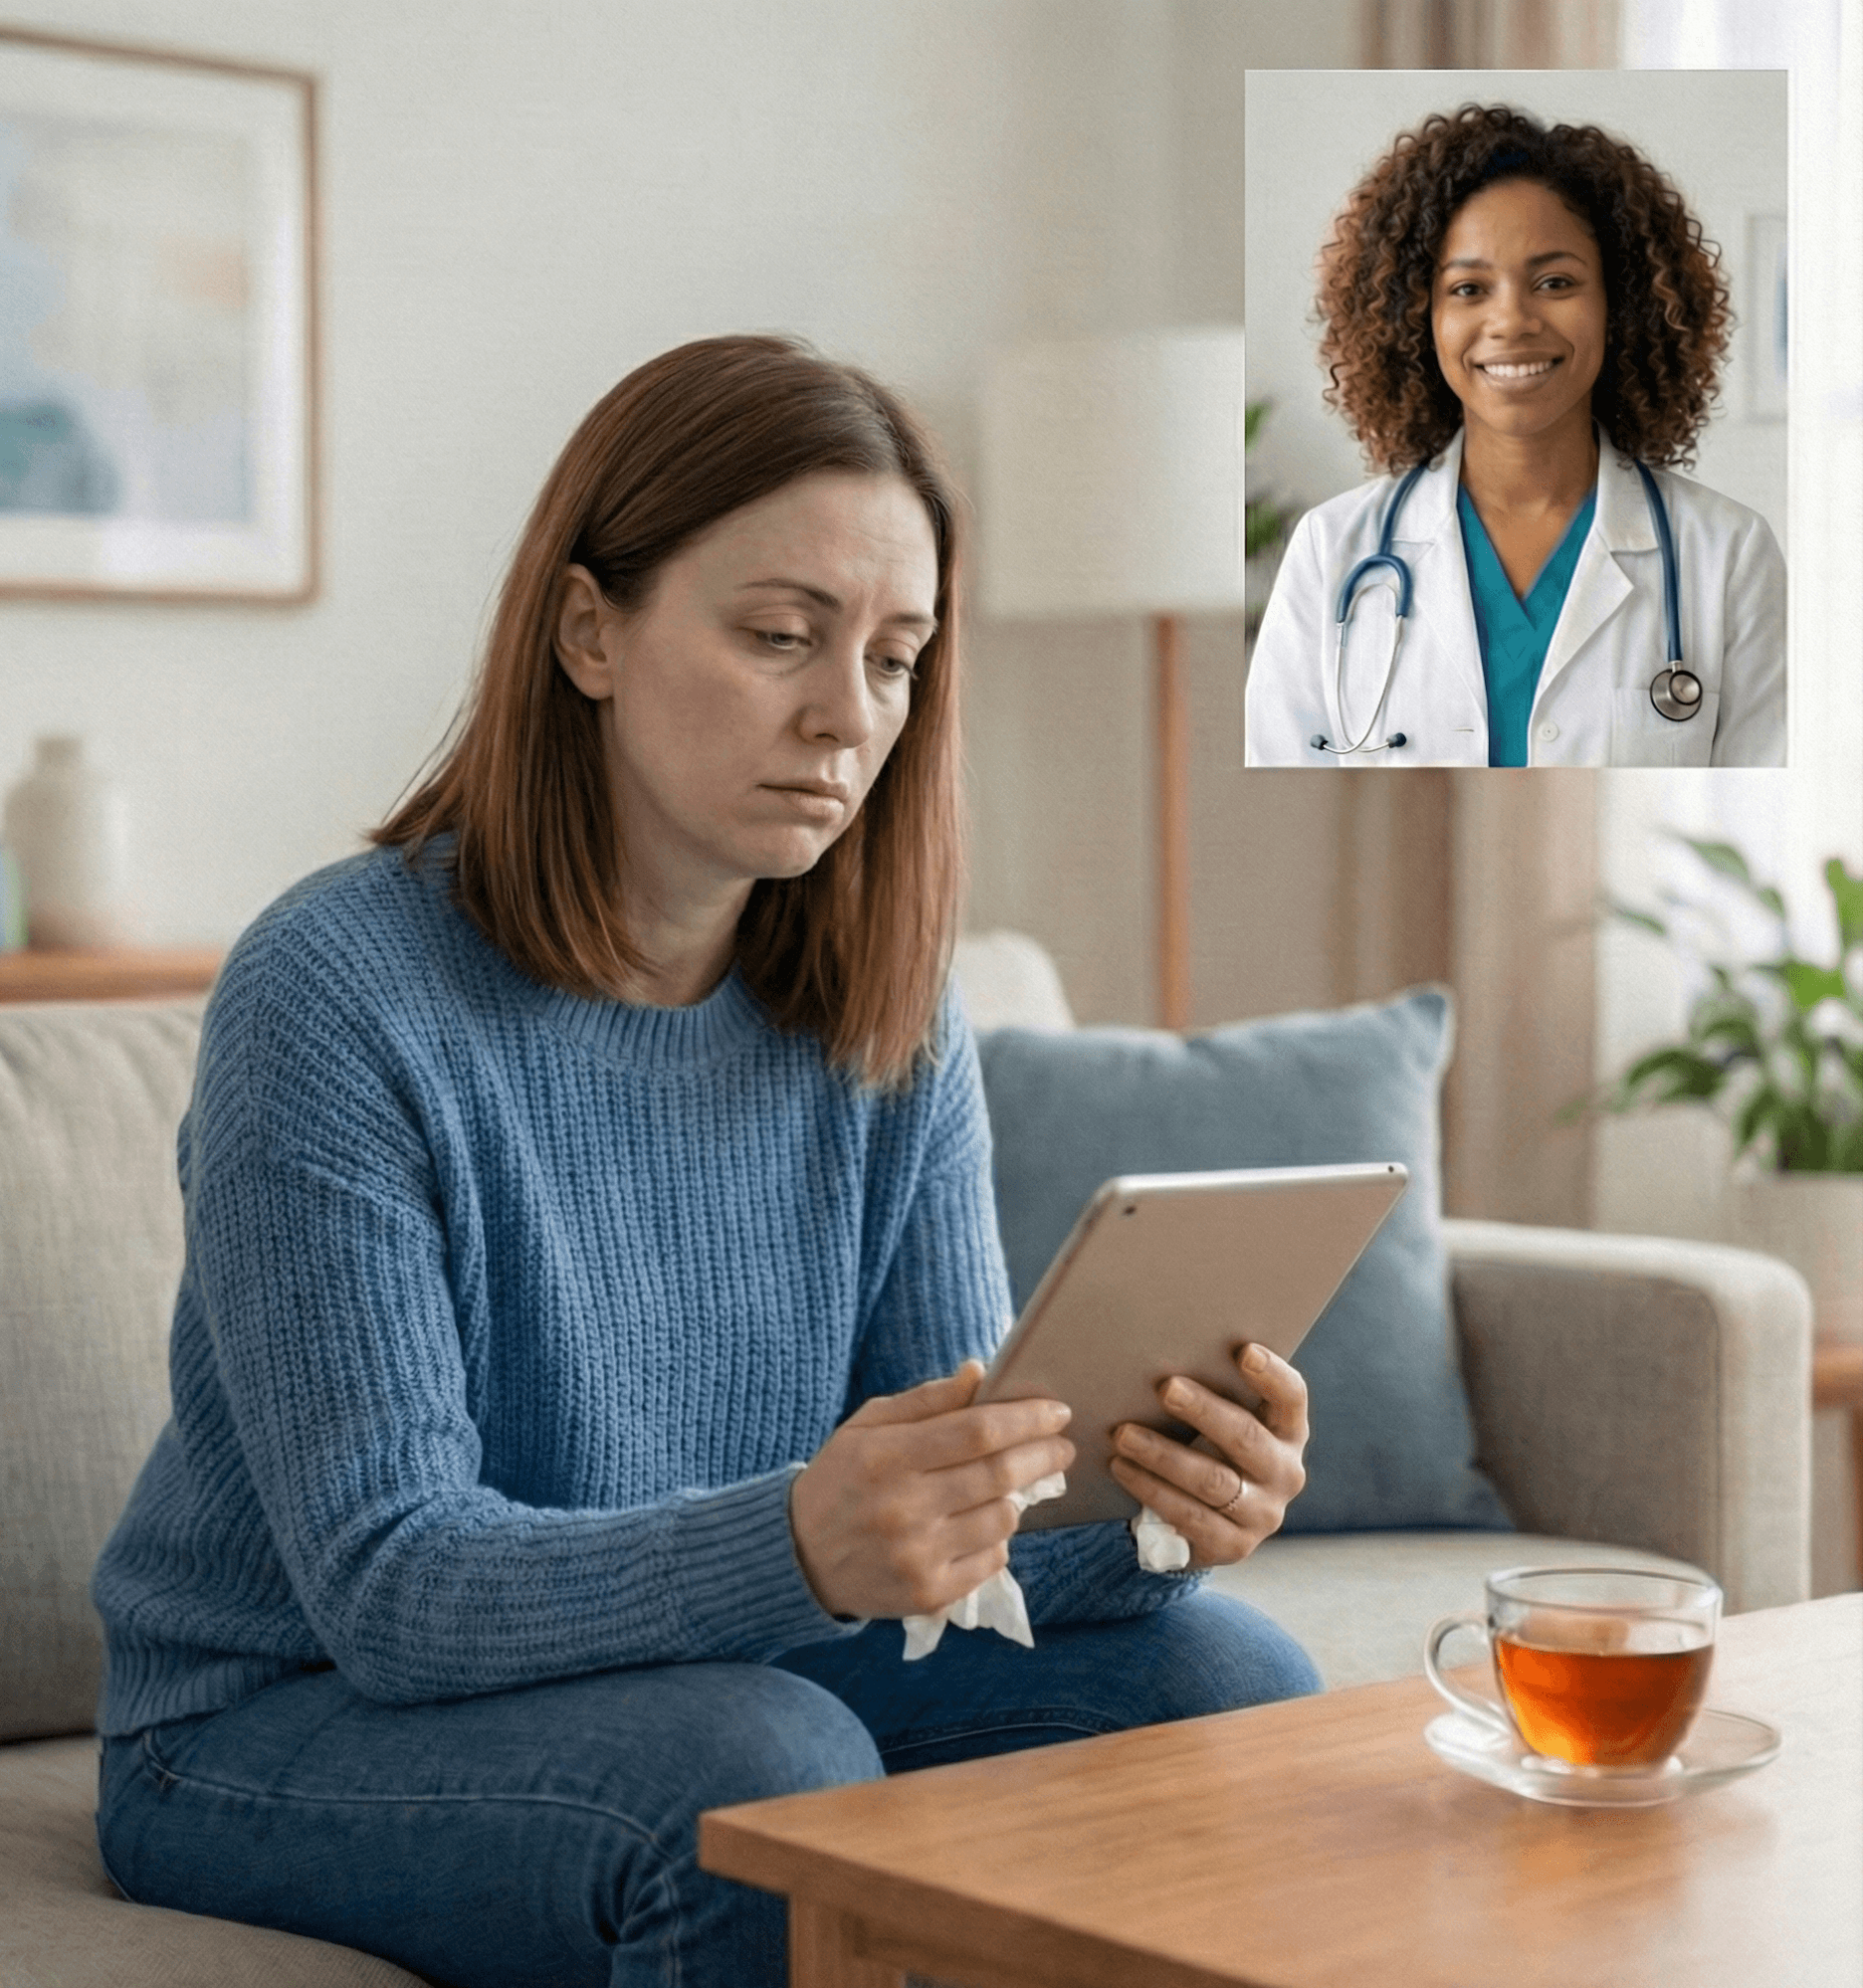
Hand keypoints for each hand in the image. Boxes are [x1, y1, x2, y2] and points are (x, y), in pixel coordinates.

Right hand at [789, 1361, 1074, 1620]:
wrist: (799, 1556)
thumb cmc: (842, 1479)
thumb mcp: (868, 1426)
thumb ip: (926, 1400)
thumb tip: (979, 1373)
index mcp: (886, 1457)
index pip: (977, 1431)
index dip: (1026, 1417)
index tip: (1056, 1410)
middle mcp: (903, 1508)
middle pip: (999, 1474)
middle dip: (1043, 1454)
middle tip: (1062, 1444)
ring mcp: (917, 1556)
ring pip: (1003, 1518)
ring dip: (1018, 1497)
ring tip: (1010, 1485)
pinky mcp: (928, 1594)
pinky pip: (993, 1561)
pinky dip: (998, 1538)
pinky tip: (981, 1524)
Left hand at [1107, 1344, 1307, 1568]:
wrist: (1207, 1523)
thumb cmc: (1210, 1449)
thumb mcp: (1222, 1423)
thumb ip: (1214, 1393)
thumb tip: (1164, 1349)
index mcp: (1288, 1432)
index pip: (1291, 1398)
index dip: (1272, 1374)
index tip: (1244, 1350)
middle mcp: (1286, 1473)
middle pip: (1246, 1437)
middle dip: (1203, 1410)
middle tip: (1165, 1387)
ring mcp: (1263, 1514)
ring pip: (1212, 1480)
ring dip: (1163, 1454)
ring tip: (1123, 1433)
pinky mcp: (1233, 1545)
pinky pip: (1188, 1515)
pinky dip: (1150, 1489)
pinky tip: (1122, 1467)